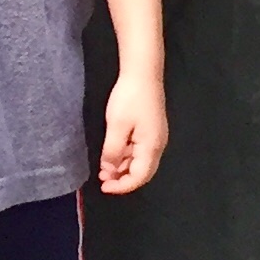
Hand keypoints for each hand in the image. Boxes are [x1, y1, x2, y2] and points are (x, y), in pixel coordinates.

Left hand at [99, 73, 166, 192]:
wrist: (143, 72)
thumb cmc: (130, 98)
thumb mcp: (117, 126)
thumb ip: (113, 151)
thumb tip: (110, 170)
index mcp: (152, 147)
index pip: (139, 177)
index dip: (122, 186)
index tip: (104, 187)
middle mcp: (157, 145)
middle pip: (142, 172)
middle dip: (122, 179)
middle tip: (102, 180)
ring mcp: (155, 136)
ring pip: (139, 161)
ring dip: (122, 167)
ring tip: (103, 169)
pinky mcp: (150, 129)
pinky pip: (138, 150)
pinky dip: (125, 156)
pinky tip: (112, 153)